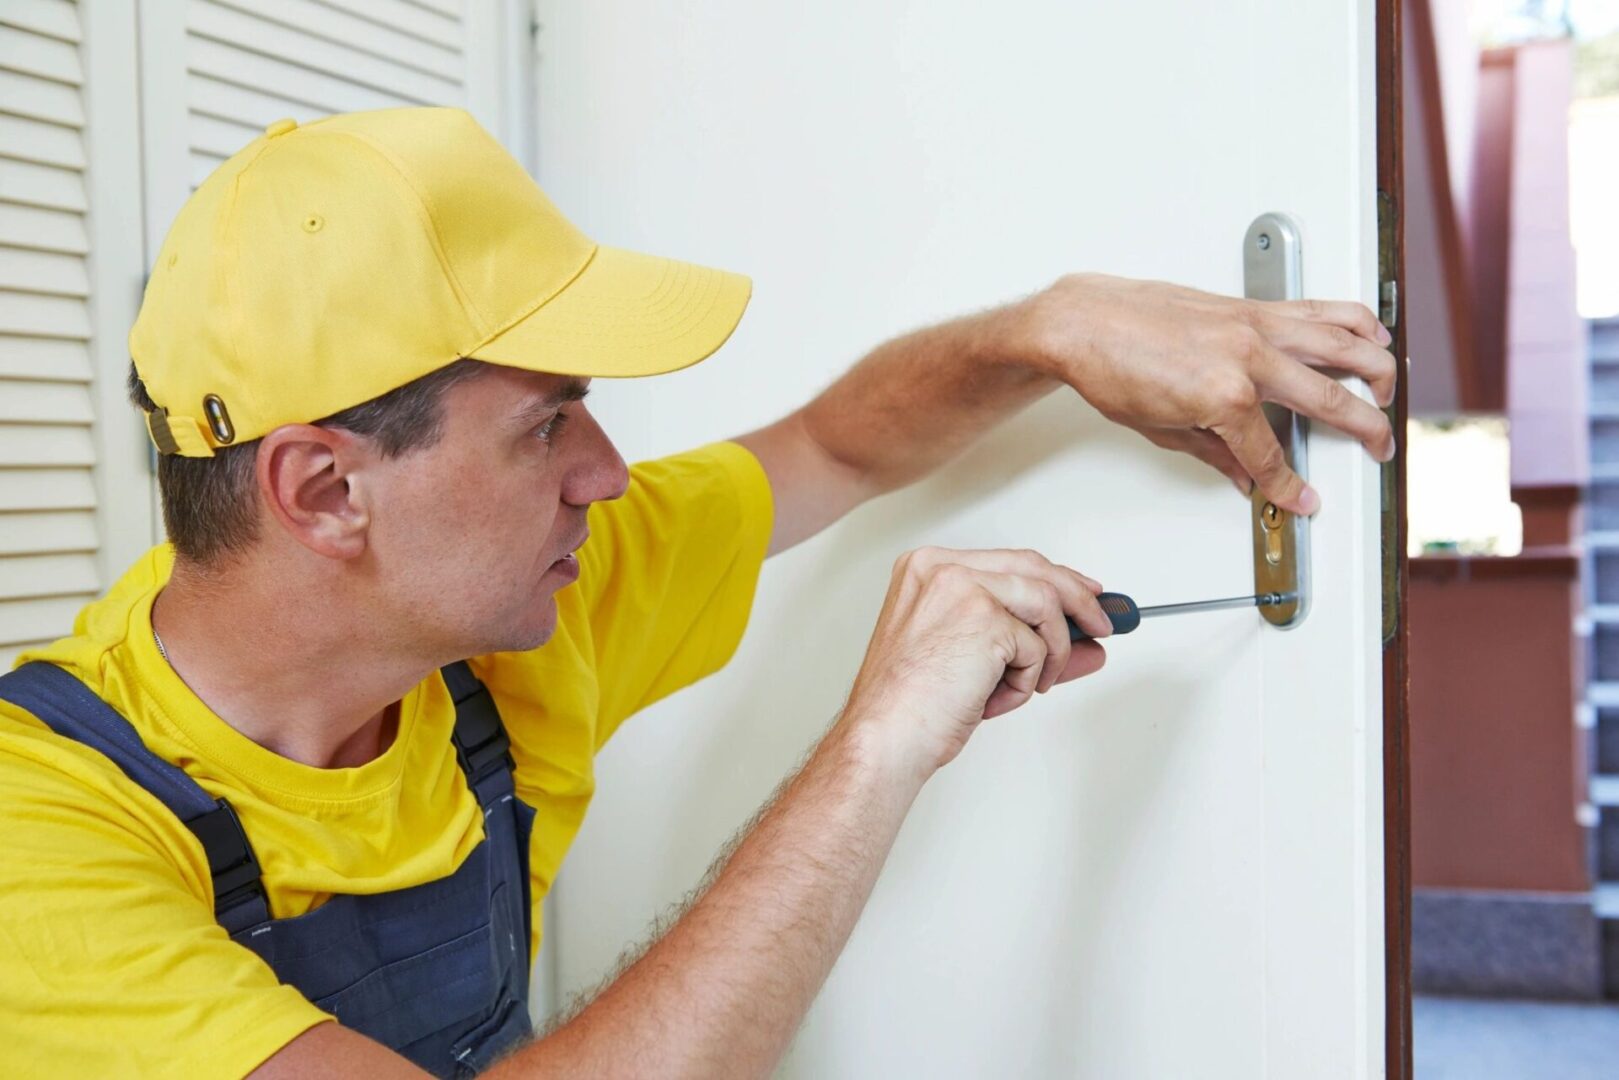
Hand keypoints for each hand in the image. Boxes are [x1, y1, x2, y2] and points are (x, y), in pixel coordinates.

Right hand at [844, 547, 1112, 775]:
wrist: (886, 736)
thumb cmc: (911, 706)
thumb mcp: (973, 660)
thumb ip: (1026, 640)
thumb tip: (1086, 641)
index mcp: (926, 569)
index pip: (1009, 562)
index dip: (1054, 579)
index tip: (1082, 593)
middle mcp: (941, 568)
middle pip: (1035, 568)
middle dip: (1078, 599)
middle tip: (1101, 625)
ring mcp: (961, 587)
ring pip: (1045, 604)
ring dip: (1051, 653)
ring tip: (1027, 686)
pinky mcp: (983, 617)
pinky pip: (1036, 646)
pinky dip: (1026, 680)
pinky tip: (994, 697)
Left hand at [1019, 273, 1397, 514]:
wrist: (1083, 323)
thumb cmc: (1109, 368)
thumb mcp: (1160, 430)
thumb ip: (1215, 454)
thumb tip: (1245, 475)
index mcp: (1224, 397)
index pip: (1270, 455)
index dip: (1288, 486)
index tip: (1301, 500)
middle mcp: (1247, 356)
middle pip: (1328, 399)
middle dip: (1363, 430)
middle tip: (1378, 448)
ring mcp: (1252, 325)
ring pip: (1340, 340)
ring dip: (1376, 366)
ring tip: (1389, 389)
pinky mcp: (1248, 306)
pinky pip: (1316, 308)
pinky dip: (1351, 320)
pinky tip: (1368, 333)